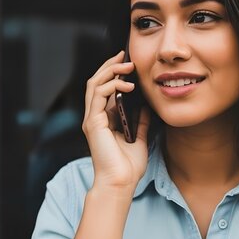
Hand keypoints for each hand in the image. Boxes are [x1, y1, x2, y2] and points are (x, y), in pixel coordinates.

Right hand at [82, 50, 150, 192]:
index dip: (114, 73)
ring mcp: (92, 119)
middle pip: (96, 82)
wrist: (120, 183)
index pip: (104, 89)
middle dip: (110, 65)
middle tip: (125, 55)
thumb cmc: (128, 167)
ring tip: (127, 65)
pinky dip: (112, 85)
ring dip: (110, 71)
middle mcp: (95, 117)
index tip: (128, 62)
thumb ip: (141, 123)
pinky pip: (98, 95)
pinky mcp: (93, 123)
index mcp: (103, 120)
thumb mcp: (140, 139)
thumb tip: (147, 108)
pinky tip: (126, 84)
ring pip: (94, 84)